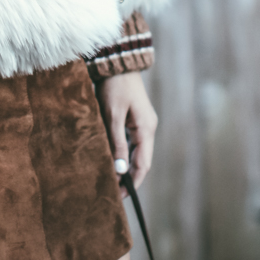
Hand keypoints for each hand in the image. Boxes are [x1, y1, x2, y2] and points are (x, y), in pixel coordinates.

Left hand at [96, 70, 157, 194]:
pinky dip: (123, 153)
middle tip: (113, 193)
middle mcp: (148, 128)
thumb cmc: (114, 86)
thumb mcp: (113, 115)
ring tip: (111, 180)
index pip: (143, 164)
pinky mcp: (134, 119)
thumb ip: (117, 142)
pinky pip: (131, 142)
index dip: (133, 183)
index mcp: (146, 129)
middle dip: (129, 178)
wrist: (117, 62)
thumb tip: (120, 170)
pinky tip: (112, 160)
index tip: (121, 197)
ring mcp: (142, 123)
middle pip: (140, 160)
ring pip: (135, 152)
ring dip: (125, 166)